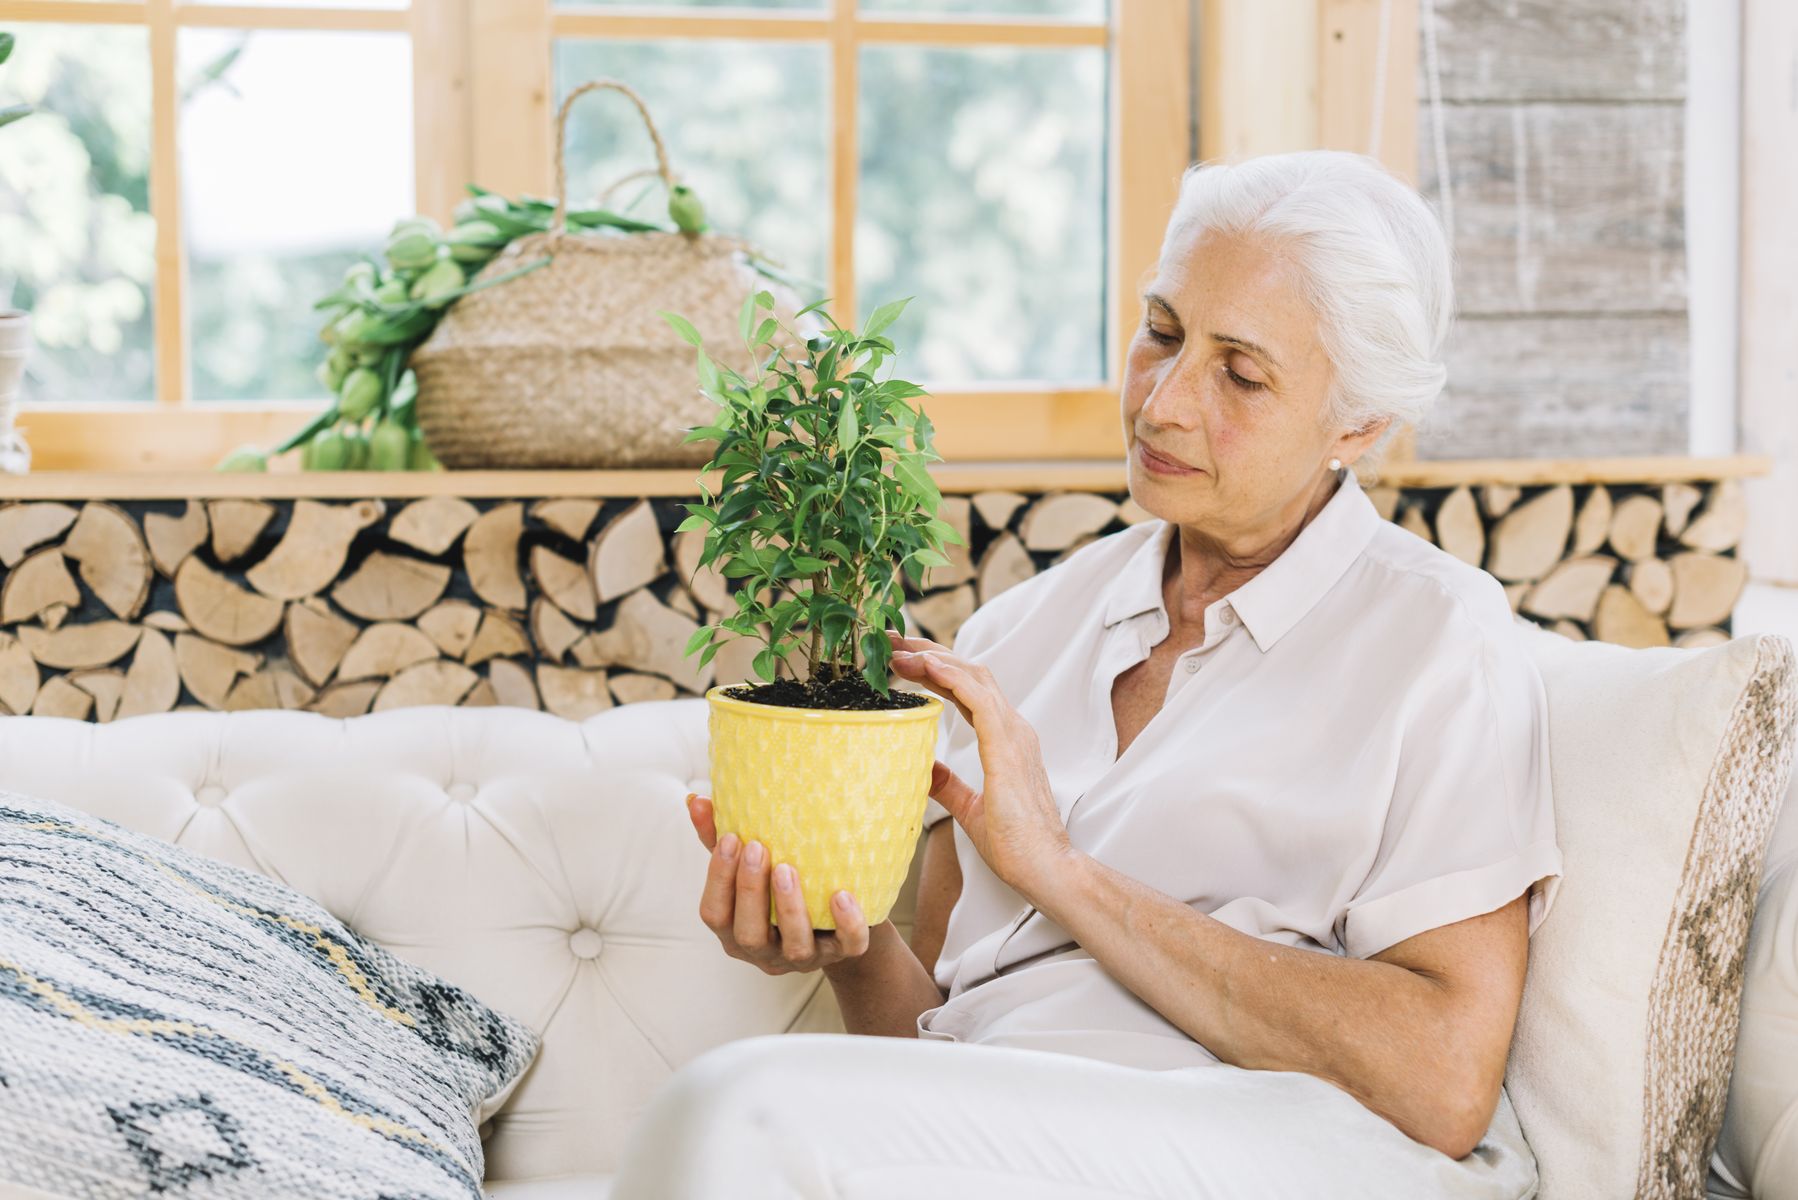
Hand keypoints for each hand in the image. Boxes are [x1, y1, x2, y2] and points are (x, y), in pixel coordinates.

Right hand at [685, 791, 872, 974]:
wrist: (832, 922)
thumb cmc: (778, 888)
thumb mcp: (748, 867)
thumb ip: (719, 839)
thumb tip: (697, 801)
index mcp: (735, 930)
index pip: (714, 913)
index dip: (718, 879)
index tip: (730, 838)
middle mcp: (765, 951)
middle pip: (748, 934)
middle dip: (750, 891)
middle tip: (756, 848)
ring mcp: (803, 957)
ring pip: (794, 946)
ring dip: (789, 907)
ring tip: (787, 868)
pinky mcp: (841, 953)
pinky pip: (848, 947)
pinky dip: (847, 924)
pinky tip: (842, 896)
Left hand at [884, 629, 1076, 900]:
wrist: (1044, 869)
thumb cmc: (1016, 844)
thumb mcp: (970, 808)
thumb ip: (949, 785)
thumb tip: (926, 770)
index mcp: (1006, 739)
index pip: (968, 690)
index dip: (936, 670)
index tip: (902, 660)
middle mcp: (1013, 729)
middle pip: (970, 673)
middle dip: (932, 652)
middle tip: (893, 640)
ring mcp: (1014, 735)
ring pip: (974, 678)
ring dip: (936, 658)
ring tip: (901, 649)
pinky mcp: (1008, 748)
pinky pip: (979, 701)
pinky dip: (953, 678)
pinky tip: (927, 667)